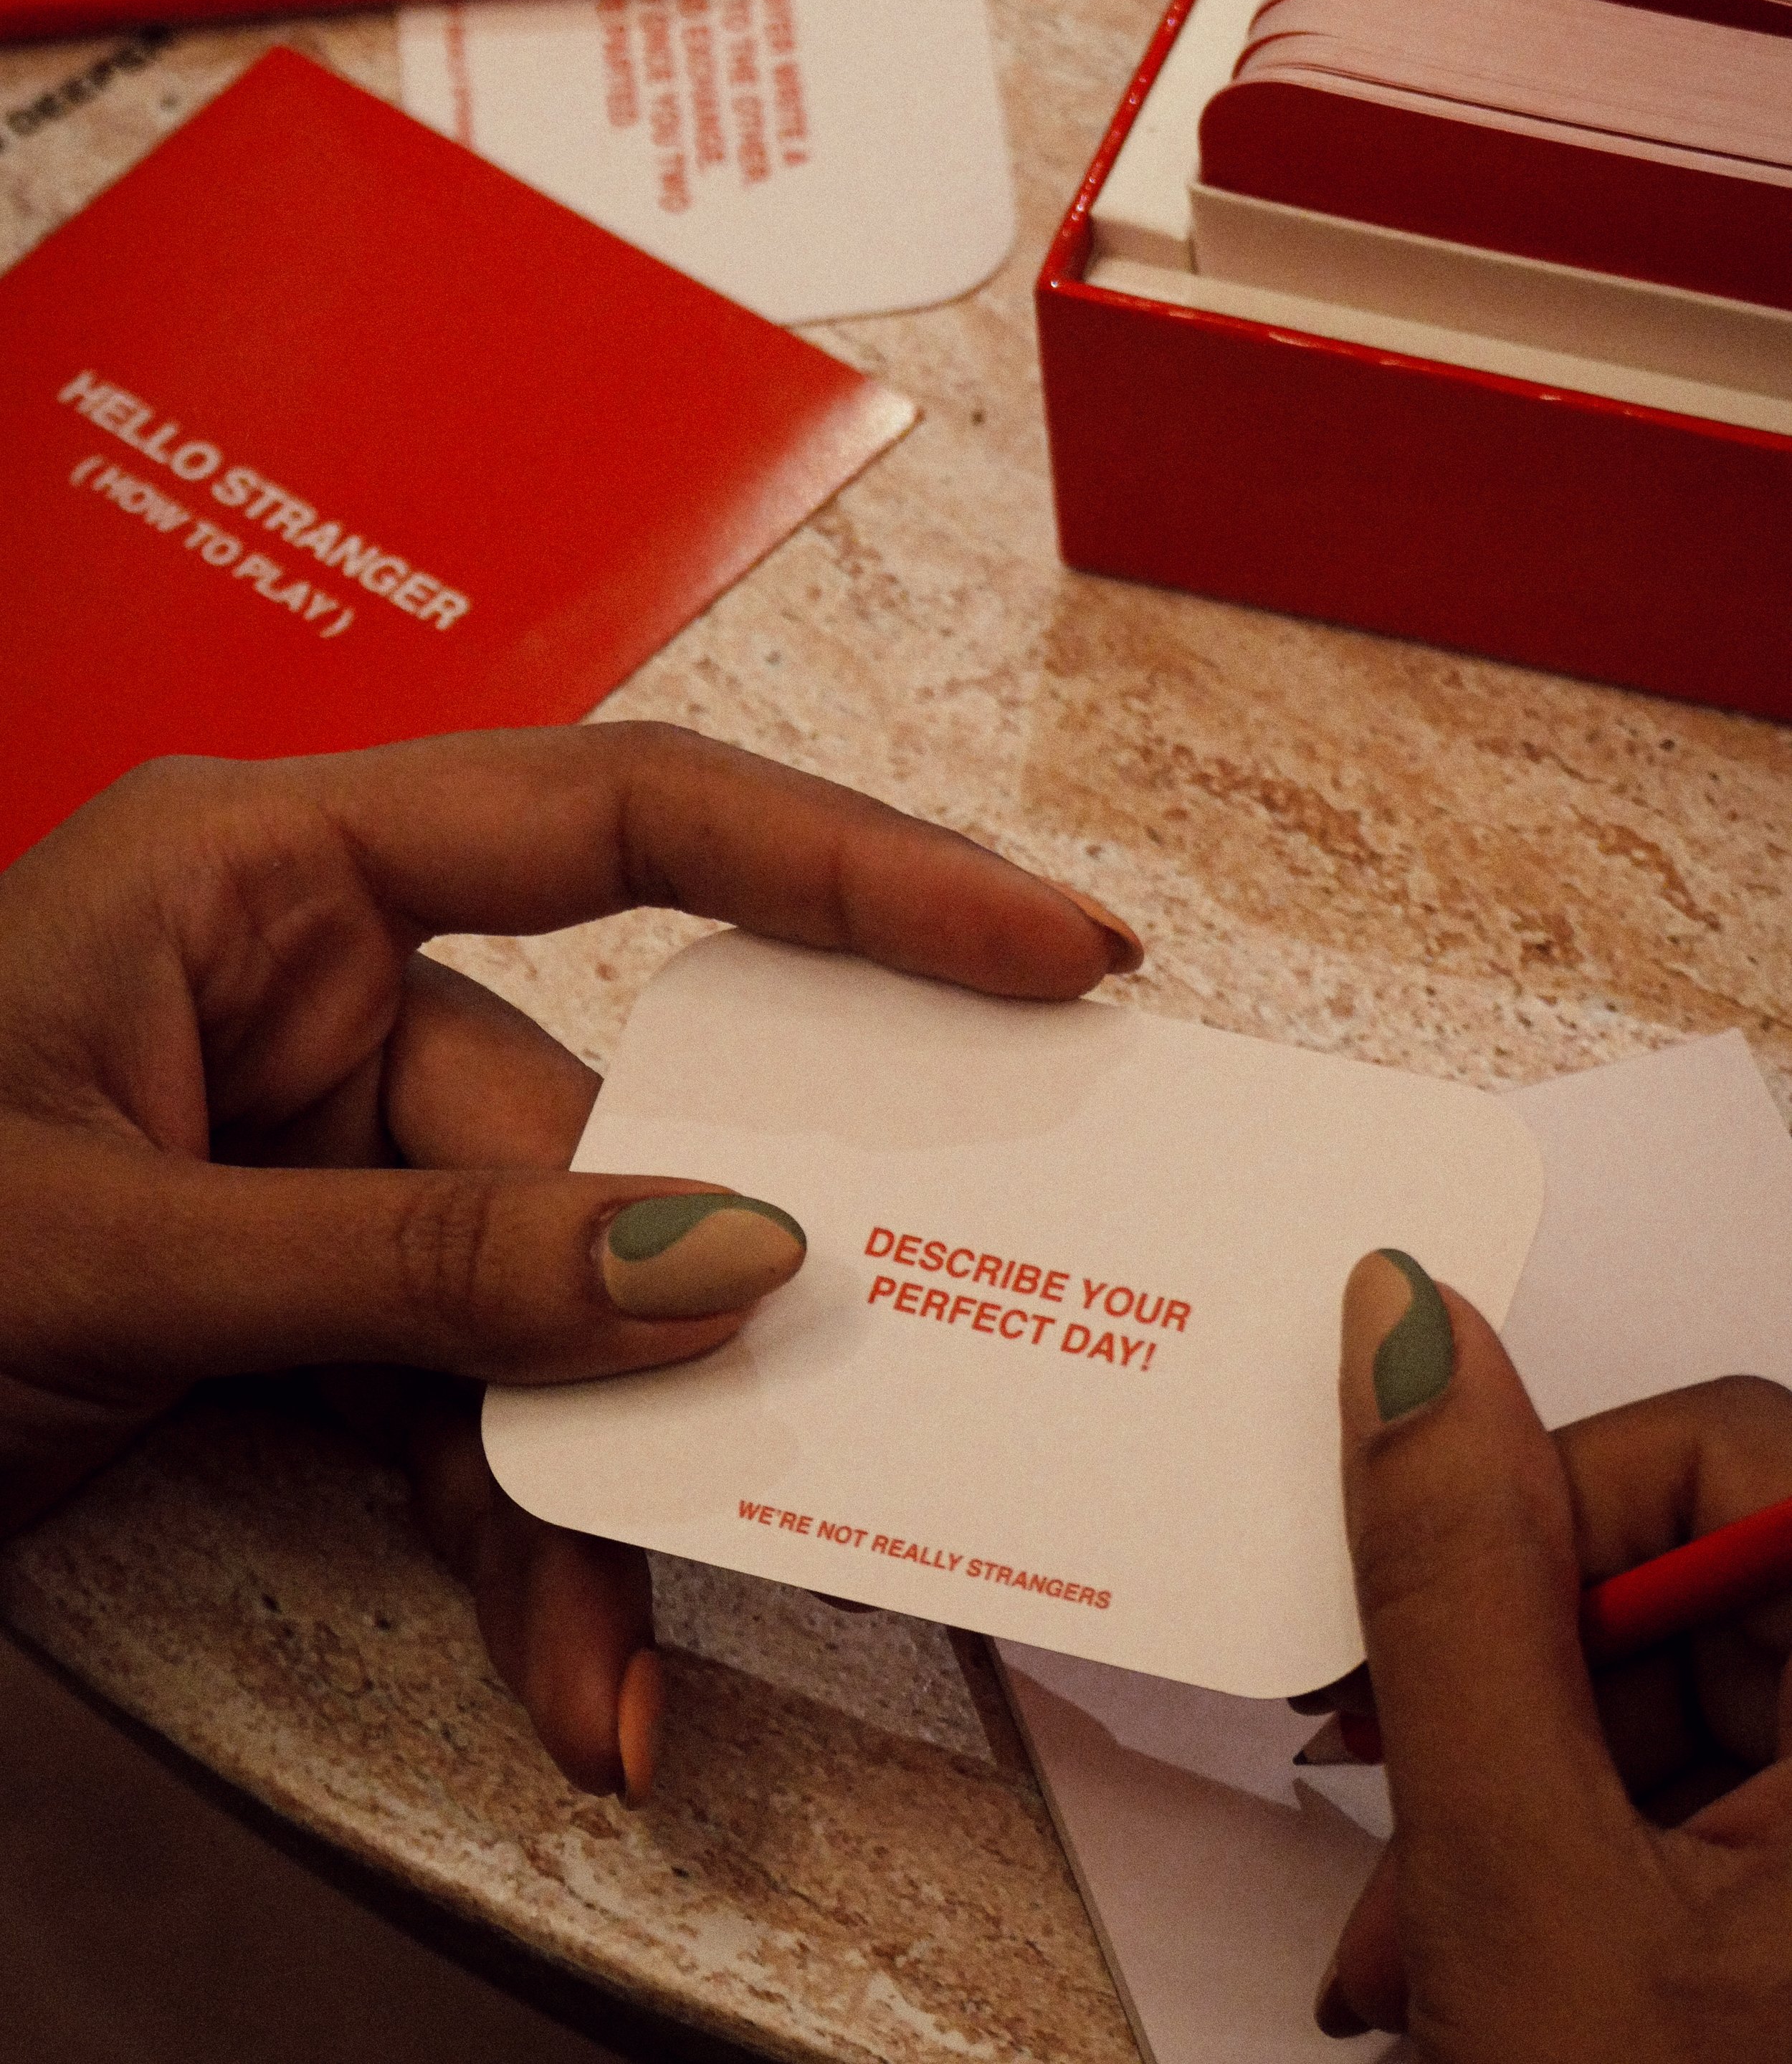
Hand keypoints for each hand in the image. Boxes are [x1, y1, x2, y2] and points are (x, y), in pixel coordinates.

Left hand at [0, 722, 1137, 1796]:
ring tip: (623, 1665)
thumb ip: (420, 1260)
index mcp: (261, 868)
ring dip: (586, 1489)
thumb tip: (726, 1262)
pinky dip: (509, 1524)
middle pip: (590, 1130)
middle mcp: (311, 980)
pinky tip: (560, 1663)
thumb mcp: (106, 1251)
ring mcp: (311, 1143)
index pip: (618, 818)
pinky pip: (461, 1390)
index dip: (855, 873)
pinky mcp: (302, 1286)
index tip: (1048, 952)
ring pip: (542, 1301)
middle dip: (678, 1321)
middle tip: (854, 1427)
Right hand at [1309, 1251, 1791, 2058]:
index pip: (1735, 1446)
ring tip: (1432, 1941)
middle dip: (1515, 1689)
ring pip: (1701, 1695)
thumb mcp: (1528, 1887)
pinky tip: (1504, 1965)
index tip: (1428, 1622)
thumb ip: (1453, 1587)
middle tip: (1398, 1800)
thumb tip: (1409, 1328)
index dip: (1550, 1507)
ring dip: (1532, 1794)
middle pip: (1709, 1575)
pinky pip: (1727, 1796)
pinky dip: (1598, 1861)